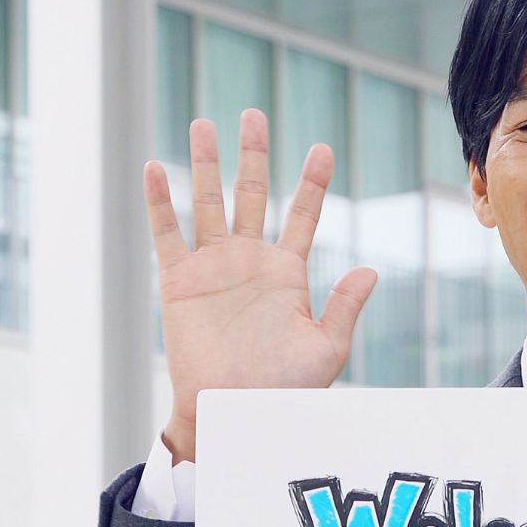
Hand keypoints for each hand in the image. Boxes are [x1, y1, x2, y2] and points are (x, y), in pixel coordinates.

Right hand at [143, 108, 377, 460]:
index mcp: (288, 274)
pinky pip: (167, 235)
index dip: (312, 183)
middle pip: (253, 195)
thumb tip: (370, 271)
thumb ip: (344, 306)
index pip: (303, 216)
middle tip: (254, 114)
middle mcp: (250, 263)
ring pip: (209, 203)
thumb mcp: (326, 348)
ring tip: (204, 125)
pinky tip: (156, 168)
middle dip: (254, 156)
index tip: (323, 148)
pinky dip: (160, 203)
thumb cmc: (284, 390)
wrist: (237, 412)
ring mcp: (214, 269)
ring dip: (206, 165)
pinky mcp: (179, 282)